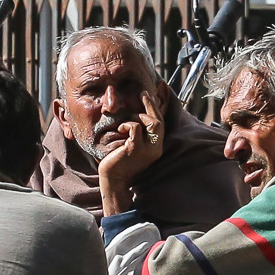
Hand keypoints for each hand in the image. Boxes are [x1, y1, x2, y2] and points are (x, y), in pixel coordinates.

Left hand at [98, 90, 166, 214]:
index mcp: (156, 147)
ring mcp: (146, 149)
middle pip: (159, 121)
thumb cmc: (120, 162)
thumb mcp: (134, 146)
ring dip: (138, 116)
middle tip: (143, 94)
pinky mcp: (135, 149)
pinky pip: (135, 127)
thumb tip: (138, 116)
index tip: (150, 95)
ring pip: (151, 122)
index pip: (161, 124)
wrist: (113, 180)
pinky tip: (119, 129)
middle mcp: (155, 149)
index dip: (157, 108)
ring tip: (126, 121)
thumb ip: (139, 134)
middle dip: (151, 105)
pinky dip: (127, 124)